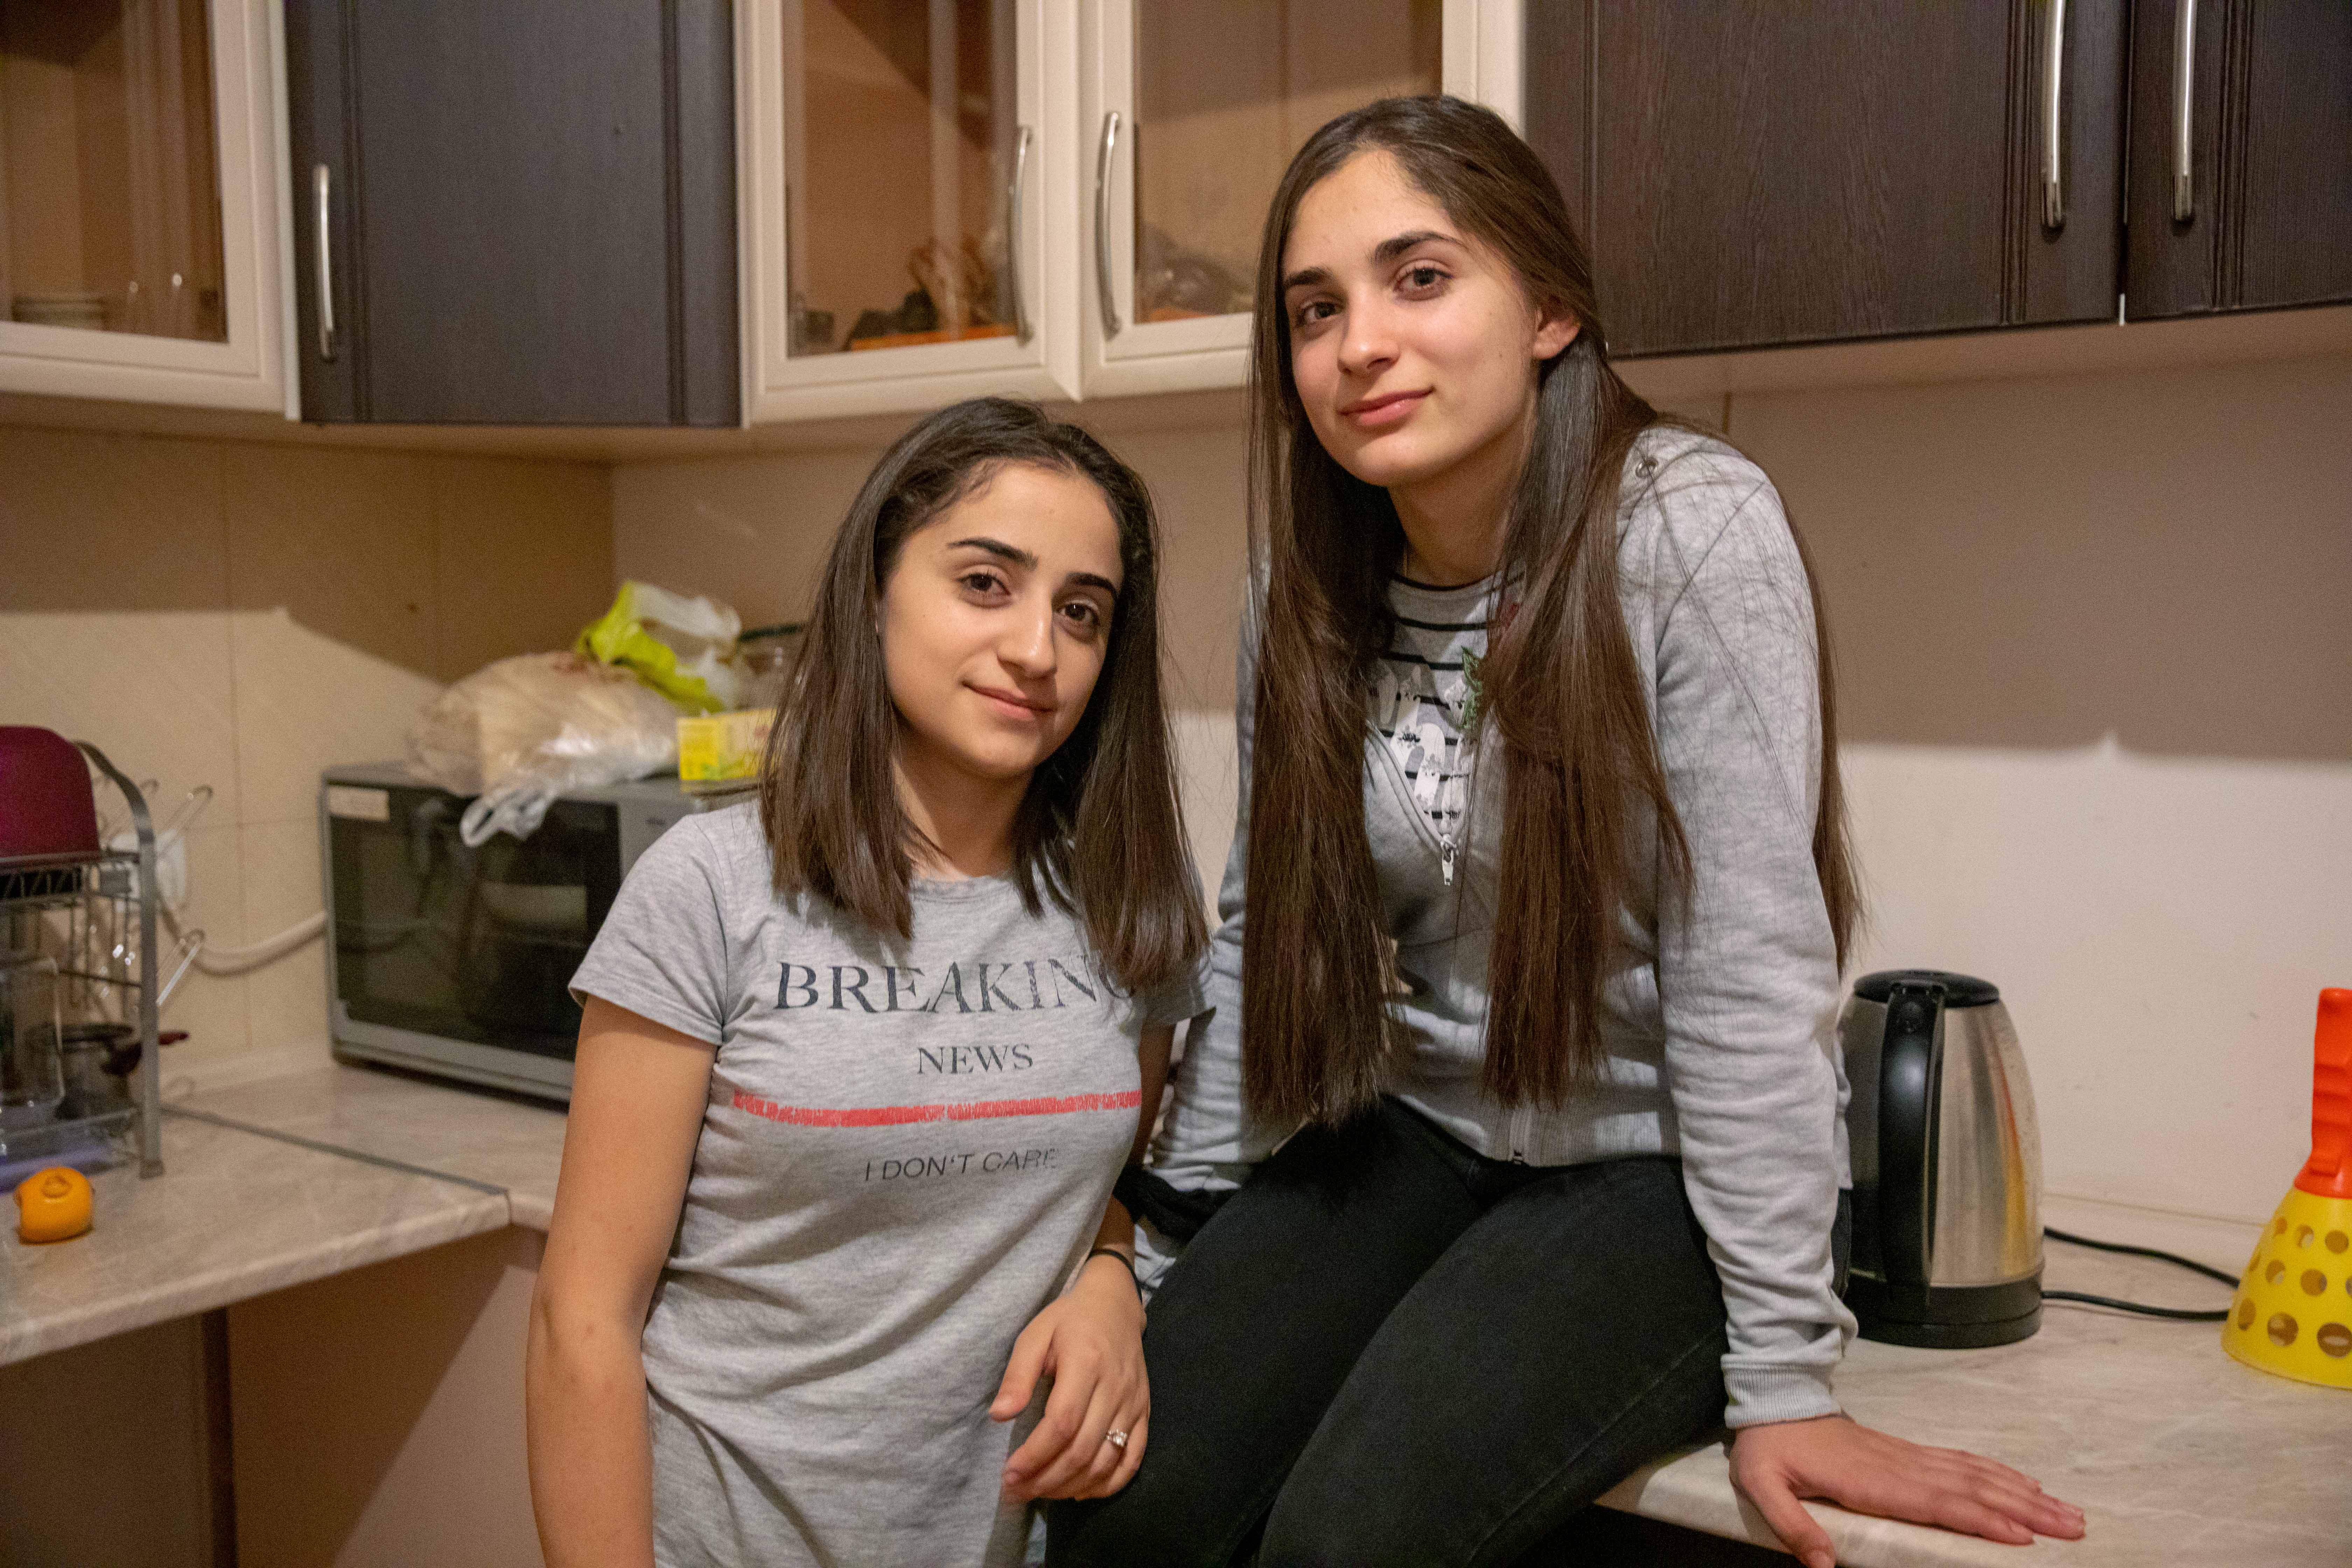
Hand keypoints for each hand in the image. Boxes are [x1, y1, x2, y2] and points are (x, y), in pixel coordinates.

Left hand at [991, 1255, 1148, 1504]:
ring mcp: (1134, 1404)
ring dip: (1069, 1486)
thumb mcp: (1035, 1335)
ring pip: (1105, 1462)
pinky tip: (1079, 1491)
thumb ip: (1018, 1375)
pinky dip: (1107, 1484)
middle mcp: (1115, 1388)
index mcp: (1086, 1364)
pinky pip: (1132, 1460)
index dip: (1034, 1456)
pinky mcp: (1144, 1413)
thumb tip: (999, 1416)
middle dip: (1045, 1479)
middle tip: (1016, 1491)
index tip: (1008, 1474)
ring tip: (1039, 1492)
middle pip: (1082, 1450)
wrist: (1116, 1306)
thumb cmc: (1068, 1320)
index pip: (1061, 1424)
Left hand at [1729, 1415, 2085, 1567]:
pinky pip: (1961, 1462)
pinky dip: (1997, 1472)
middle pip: (1972, 1489)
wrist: (1774, 1402)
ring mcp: (1908, 1457)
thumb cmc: (1769, 1449)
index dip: (1980, 1517)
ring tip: (2066, 1510)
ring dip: (2022, 1492)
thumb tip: (1821, 1566)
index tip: (2022, 1534)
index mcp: (1872, 1482)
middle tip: (2073, 1526)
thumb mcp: (1762, 1485)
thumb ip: (1791, 1526)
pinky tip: (2023, 1482)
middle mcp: (1900, 1467)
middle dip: (2025, 1508)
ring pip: (1975, 1475)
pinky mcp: (1908, 1452)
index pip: (1937, 1502)